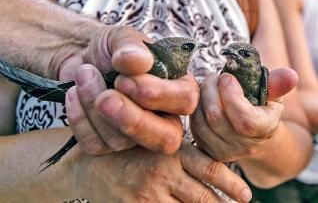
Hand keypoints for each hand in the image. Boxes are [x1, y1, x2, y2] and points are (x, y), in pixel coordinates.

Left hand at [61, 25, 198, 153]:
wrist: (80, 57)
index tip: (125, 79)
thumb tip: (140, 62)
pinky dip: (79, 118)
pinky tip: (74, 93)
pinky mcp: (107, 143)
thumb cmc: (110, 48)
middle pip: (166, 138)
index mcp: (175, 85)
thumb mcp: (120, 37)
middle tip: (104, 98)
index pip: (185, 100)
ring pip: (122, 141)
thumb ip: (131, 46)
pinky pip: (95, 145)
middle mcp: (162, 114)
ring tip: (83, 73)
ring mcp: (135, 134)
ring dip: (94, 107)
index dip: (158, 95)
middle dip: (132, 120)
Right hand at [72, 141, 251, 202]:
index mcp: (170, 150)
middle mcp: (164, 172)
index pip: (209, 168)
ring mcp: (151, 195)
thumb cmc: (126, 148)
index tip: (246, 194)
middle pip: (204, 197)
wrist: (90, 165)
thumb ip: (177, 148)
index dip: (231, 183)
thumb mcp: (152, 139)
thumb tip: (208, 163)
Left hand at [190, 68, 296, 161]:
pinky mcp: (205, 148)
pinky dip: (194, 106)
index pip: (245, 120)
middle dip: (210, 89)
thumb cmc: (260, 106)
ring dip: (200, 97)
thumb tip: (290, 74)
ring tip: (208, 84)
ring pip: (200, 121)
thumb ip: (277, 83)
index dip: (231, 96)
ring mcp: (222, 150)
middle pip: (216, 118)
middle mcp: (243, 146)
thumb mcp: (271, 93)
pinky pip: (193, 125)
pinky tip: (201, 97)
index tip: (227, 77)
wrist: (251, 132)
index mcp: (264, 130)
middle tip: (214, 76)